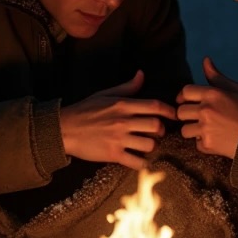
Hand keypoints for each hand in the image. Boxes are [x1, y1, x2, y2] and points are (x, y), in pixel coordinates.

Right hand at [59, 70, 176, 169]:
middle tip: (157, 132)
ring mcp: (118, 139)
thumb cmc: (85, 110)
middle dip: (161, 130)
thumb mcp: (106, 94)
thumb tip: (142, 74)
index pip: (154, 106)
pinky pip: (137, 162)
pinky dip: (143, 163)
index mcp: (123, 105)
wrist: (64, 129)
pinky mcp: (113, 155)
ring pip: (150, 144)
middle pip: (156, 126)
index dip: (169, 111)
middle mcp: (123, 121)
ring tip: (146, 145)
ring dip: (152, 146)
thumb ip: (127, 87)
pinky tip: (140, 159)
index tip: (173, 115)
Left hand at [176, 57, 237, 158]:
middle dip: (187, 114)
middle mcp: (205, 110)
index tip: (188, 102)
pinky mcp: (207, 145)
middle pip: (181, 111)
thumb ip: (217, 76)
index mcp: (212, 94)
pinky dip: (203, 143)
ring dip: (193, 130)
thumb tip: (205, 60)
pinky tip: (214, 140)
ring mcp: (205, 129)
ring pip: (185, 130)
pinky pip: (196, 143)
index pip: (186, 91)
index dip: (185, 96)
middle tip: (197, 117)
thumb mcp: (236, 89)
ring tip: (205, 130)